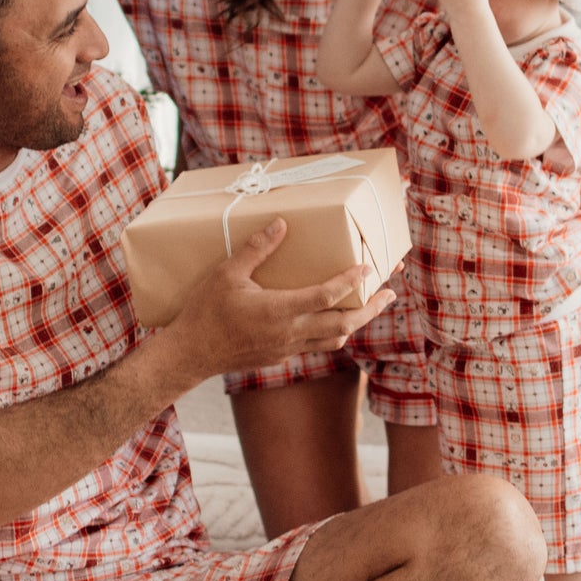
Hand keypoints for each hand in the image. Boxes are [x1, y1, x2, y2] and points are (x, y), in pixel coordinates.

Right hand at [165, 219, 396, 376]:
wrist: (190, 355)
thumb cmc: (205, 312)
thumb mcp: (226, 273)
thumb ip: (257, 249)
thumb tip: (282, 223)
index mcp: (279, 310)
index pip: (327, 297)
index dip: (350, 282)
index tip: (368, 268)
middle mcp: (290, 333)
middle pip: (343, 324)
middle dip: (370, 309)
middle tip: (389, 293)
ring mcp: (287, 348)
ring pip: (334, 339)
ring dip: (356, 324)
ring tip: (370, 307)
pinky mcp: (281, 357)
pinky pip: (316, 345)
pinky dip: (333, 332)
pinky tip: (334, 321)